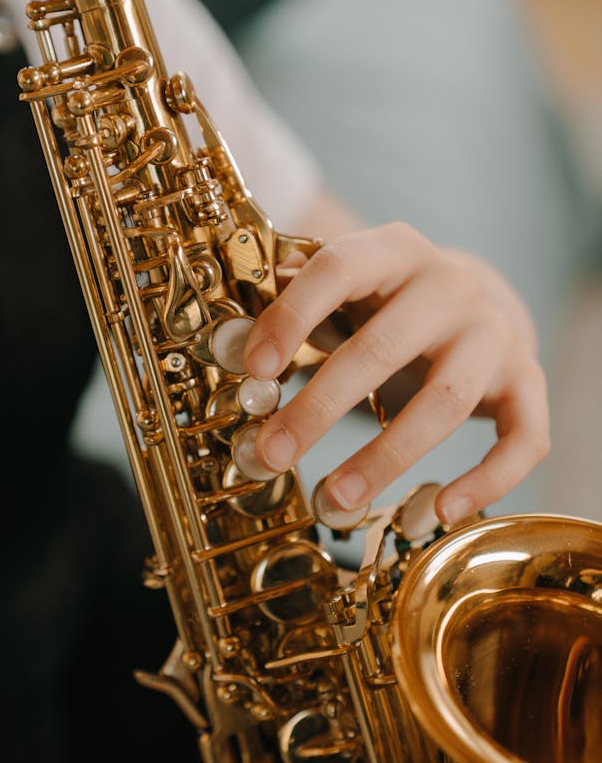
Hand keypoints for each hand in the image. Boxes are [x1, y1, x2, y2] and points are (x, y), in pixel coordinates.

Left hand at [243, 220, 548, 524]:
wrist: (481, 299)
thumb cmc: (391, 302)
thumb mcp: (347, 289)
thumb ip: (295, 305)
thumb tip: (235, 341)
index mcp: (394, 251)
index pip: (340, 269)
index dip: (293, 316)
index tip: (254, 370)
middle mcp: (451, 286)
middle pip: (384, 348)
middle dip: (320, 409)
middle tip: (272, 456)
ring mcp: (495, 335)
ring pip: (445, 402)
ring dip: (385, 458)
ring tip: (334, 500)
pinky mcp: (527, 382)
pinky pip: (523, 438)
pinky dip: (487, 480)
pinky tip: (438, 511)